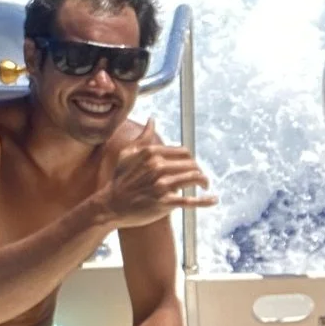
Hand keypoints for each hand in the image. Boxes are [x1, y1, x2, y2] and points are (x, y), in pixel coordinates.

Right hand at [99, 138, 217, 227]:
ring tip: (205, 186)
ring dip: (204, 182)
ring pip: (193, 179)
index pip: (183, 152)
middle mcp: (158, 166)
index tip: (193, 166)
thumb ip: (143, 137)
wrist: (111, 205)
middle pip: (191, 165)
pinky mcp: (165, 202)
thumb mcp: (127, 154)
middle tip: (201, 178)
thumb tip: (152, 120)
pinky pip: (190, 200)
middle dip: (199, 171)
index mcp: (152, 153)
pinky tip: (213, 200)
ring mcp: (162, 184)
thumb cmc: (119, 179)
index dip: (191, 159)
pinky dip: (205, 201)